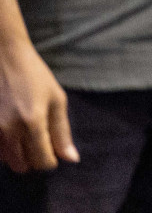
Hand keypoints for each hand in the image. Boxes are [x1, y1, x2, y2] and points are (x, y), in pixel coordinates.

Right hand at [0, 39, 75, 172]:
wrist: (3, 58)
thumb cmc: (34, 76)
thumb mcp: (56, 99)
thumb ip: (62, 132)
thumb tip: (71, 159)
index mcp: (33, 122)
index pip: (43, 161)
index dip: (51, 160)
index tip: (53, 152)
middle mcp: (10, 130)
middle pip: (23, 165)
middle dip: (34, 159)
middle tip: (40, 144)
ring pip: (7, 161)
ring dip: (18, 155)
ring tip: (25, 136)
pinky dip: (4, 149)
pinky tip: (11, 133)